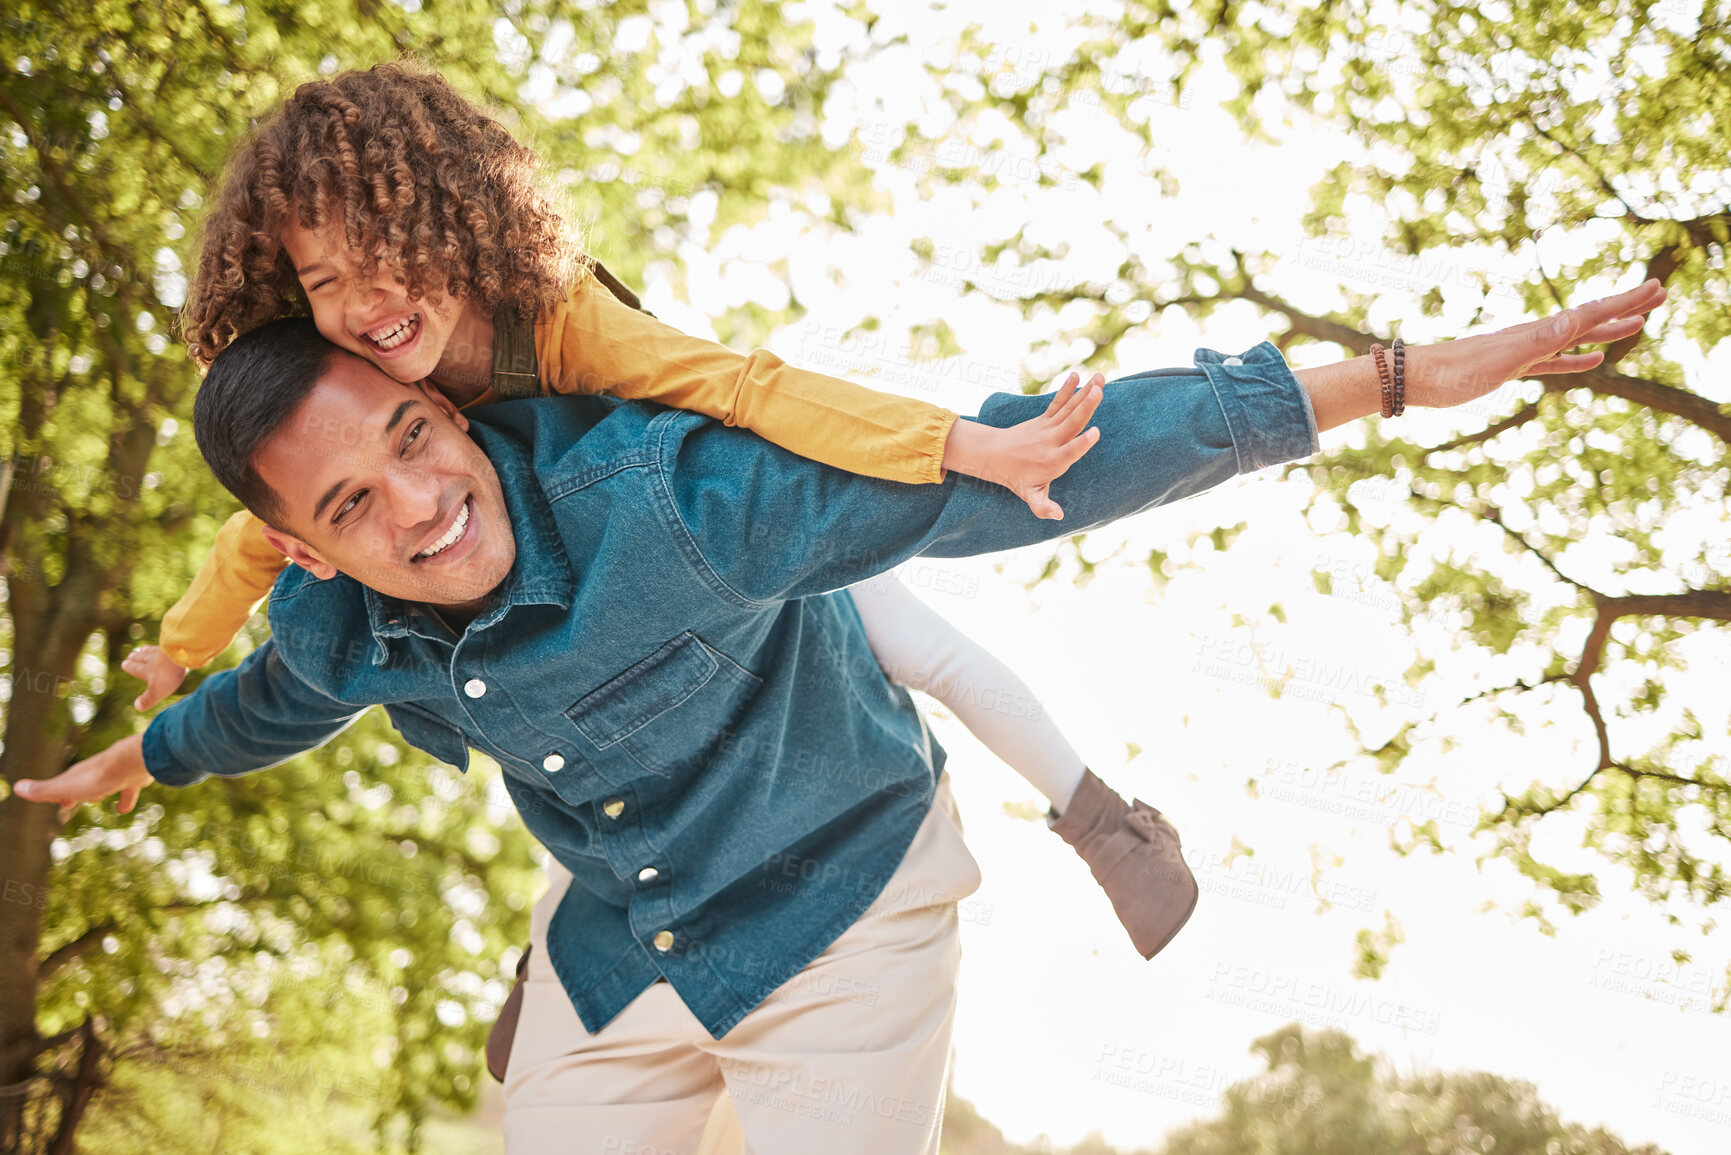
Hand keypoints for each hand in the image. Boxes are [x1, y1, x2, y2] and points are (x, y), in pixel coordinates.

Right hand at [13, 733, 152, 820]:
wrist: (133, 762)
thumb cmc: (98, 777)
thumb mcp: (66, 787)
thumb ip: (44, 790)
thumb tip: (16, 788)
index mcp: (77, 776)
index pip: (61, 786)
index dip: (55, 794)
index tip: (52, 799)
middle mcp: (95, 773)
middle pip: (80, 784)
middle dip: (73, 792)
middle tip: (66, 801)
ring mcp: (115, 774)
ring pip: (103, 784)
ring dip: (97, 792)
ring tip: (96, 799)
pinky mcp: (134, 778)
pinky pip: (128, 791)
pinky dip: (125, 799)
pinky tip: (123, 809)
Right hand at [122, 644, 187, 710]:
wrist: (181, 652)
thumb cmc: (168, 673)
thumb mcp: (157, 691)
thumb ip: (148, 699)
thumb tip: (137, 707)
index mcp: (147, 670)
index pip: (136, 668)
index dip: (130, 666)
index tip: (124, 664)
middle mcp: (153, 658)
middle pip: (142, 657)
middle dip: (136, 657)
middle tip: (131, 655)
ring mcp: (164, 650)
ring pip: (152, 650)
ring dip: (146, 650)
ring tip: (143, 649)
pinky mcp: (176, 645)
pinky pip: (167, 645)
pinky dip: (163, 645)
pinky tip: (166, 644)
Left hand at [942, 372, 1103, 518]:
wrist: (995, 456)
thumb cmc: (1018, 479)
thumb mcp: (1031, 496)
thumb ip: (1044, 507)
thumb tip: (1060, 517)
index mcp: (1052, 462)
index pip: (1069, 452)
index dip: (1082, 443)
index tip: (1095, 433)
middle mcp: (1051, 442)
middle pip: (1072, 423)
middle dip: (1086, 407)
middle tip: (1099, 391)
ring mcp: (1047, 428)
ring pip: (1069, 409)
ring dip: (1085, 393)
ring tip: (1100, 379)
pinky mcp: (1044, 419)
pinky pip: (1058, 403)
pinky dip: (1067, 389)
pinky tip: (1077, 376)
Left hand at [1409, 279, 1667, 407]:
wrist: (1413, 378)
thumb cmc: (1453, 373)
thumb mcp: (1501, 360)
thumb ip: (1540, 341)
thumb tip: (1576, 320)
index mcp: (1535, 332)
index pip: (1589, 313)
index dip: (1625, 302)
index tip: (1657, 288)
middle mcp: (1532, 335)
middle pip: (1588, 318)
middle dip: (1624, 307)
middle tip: (1661, 293)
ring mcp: (1521, 349)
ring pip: (1575, 336)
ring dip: (1606, 330)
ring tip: (1637, 324)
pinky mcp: (1509, 366)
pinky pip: (1552, 360)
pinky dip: (1576, 358)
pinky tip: (1592, 361)